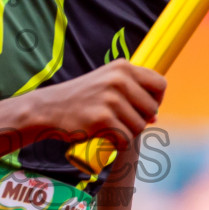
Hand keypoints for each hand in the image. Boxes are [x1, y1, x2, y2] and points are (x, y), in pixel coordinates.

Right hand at [28, 60, 164, 151]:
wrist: (47, 109)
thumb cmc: (80, 99)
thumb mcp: (106, 84)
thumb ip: (131, 93)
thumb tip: (155, 117)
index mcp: (122, 67)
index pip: (160, 84)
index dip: (156, 100)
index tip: (142, 108)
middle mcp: (118, 79)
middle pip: (152, 108)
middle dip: (141, 120)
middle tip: (121, 121)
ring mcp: (110, 99)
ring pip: (140, 126)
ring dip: (127, 132)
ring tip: (109, 127)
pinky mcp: (102, 119)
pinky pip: (125, 138)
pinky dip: (117, 142)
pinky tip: (103, 136)